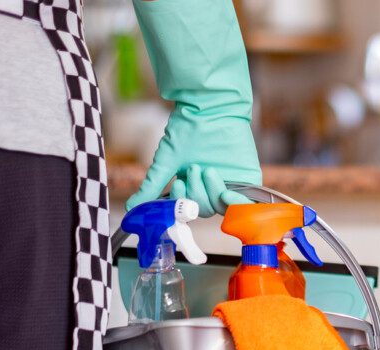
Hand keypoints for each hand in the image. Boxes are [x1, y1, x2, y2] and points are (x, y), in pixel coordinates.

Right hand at [126, 0, 261, 214]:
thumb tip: (132, 208)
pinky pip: (245, 202)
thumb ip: (152, 186)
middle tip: (195, 168)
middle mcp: (211, 188)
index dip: (182, 203)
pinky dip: (236, 202)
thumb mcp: (166, 161)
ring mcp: (231, 184)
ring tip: (208, 170)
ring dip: (210, 192)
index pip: (188, 209)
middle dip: (196, 193)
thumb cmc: (187, 130)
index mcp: (193, 185)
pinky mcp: (248, 179)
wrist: (210, 109)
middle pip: (204, 209)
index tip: (177, 184)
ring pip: (220, 207)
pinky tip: (226, 194)